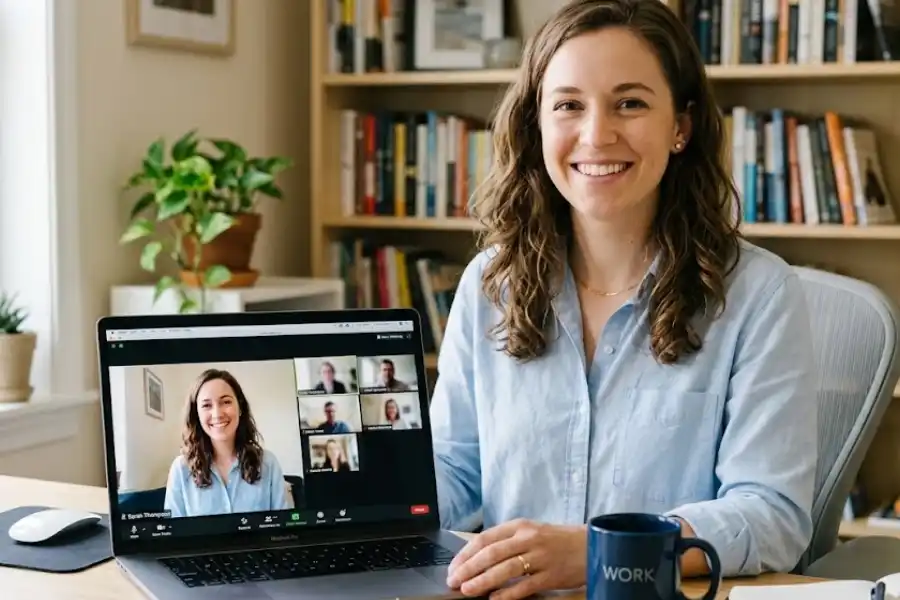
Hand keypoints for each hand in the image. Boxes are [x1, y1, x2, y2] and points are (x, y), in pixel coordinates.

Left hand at [446, 518, 586, 599]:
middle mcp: (528, 538)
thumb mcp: (531, 532)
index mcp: (520, 526)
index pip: (485, 538)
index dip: (466, 553)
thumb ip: (507, 542)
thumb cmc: (557, 541)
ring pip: (505, 569)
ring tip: (467, 590)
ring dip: (483, 580)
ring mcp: (540, 557)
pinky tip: (494, 599)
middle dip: (468, 568)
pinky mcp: (551, 575)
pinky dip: (508, 593)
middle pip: (491, 553)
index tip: (453, 567)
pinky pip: (525, 586)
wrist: (591, 546)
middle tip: (454, 581)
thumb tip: (477, 558)